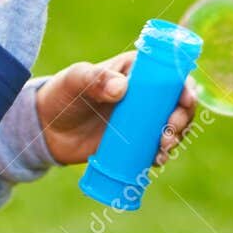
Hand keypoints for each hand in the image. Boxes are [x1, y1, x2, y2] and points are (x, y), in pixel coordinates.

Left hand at [35, 50, 197, 166]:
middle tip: (168, 133)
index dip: (184, 86)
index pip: (170, 74)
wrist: (47, 129)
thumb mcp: (76, 80)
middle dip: (182, 118)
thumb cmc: (62, 94)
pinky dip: (162, 154)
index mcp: (137, 70)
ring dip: (176, 138)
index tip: (185, 101)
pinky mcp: (135, 141)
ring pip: (172, 126)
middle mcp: (145, 94)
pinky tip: (157, 161)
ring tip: (162, 150)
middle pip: (177, 103)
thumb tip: (121, 88)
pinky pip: (156, 147)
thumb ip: (94, 80)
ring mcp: (141, 119)